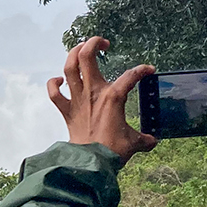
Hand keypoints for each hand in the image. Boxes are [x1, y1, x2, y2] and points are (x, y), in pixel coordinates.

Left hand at [48, 37, 156, 162]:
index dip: (142, 70)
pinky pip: (54, 93)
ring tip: (81, 48)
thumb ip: (145, 139)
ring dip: (73, 54)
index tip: (148, 70)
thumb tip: (152, 141)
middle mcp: (93, 92)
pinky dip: (54, 84)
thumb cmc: (112, 151)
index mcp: (113, 97)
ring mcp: (77, 99)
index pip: (131, 76)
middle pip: (88, 56)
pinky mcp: (66, 111)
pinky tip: (60, 80)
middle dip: (94, 43)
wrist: (91, 163)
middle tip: (103, 43)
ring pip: (69, 67)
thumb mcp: (135, 143)